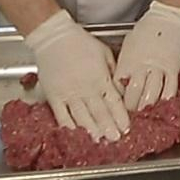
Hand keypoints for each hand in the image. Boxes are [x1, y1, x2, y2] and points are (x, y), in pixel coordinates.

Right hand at [25, 10, 128, 139]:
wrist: (54, 37)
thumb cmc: (81, 43)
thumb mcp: (104, 53)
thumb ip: (113, 73)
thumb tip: (121, 90)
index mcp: (100, 78)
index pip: (114, 101)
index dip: (121, 117)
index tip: (126, 128)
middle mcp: (86, 88)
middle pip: (100, 112)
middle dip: (109, 128)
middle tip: (115, 140)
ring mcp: (69, 93)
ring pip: (82, 117)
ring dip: (92, 131)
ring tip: (99, 142)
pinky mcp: (54, 96)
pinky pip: (62, 115)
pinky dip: (69, 127)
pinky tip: (76, 135)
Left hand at [113, 1, 179, 109]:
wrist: (167, 18)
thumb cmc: (146, 30)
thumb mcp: (128, 45)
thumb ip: (124, 63)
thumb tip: (119, 80)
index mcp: (128, 60)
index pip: (119, 85)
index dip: (117, 99)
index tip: (115, 109)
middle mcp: (142, 66)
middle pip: (134, 93)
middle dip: (130, 109)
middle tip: (128, 121)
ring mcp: (159, 68)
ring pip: (152, 94)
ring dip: (146, 108)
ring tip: (143, 118)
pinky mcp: (173, 69)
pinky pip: (170, 88)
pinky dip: (165, 99)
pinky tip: (162, 107)